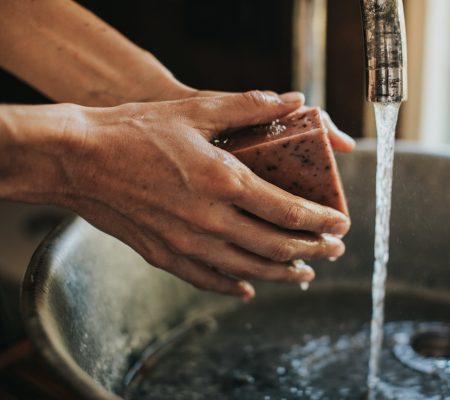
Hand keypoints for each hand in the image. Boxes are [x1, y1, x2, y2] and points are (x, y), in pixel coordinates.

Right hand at [60, 91, 349, 298]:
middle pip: (276, 246)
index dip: (321, 221)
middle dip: (312, 250)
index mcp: (224, 181)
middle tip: (333, 250)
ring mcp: (186, 243)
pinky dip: (234, 286)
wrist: (76, 158)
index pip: (289, 211)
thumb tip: (294, 100)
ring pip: (248, 269)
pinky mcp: (163, 255)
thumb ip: (250, 107)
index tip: (342, 225)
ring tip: (304, 274)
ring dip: (283, 273)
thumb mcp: (196, 109)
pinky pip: (208, 280)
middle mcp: (210, 220)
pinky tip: (249, 287)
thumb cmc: (136, 130)